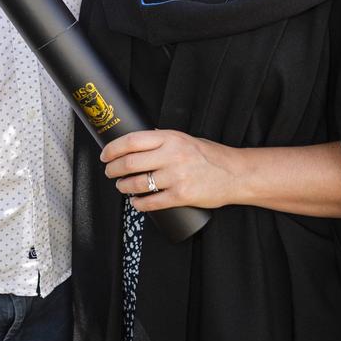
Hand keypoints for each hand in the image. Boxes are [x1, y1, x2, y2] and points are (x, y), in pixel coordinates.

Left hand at [100, 129, 241, 211]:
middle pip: (130, 163)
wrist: (235, 174)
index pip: (132, 140)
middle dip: (113, 169)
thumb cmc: (210, 155)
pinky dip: (139, 204)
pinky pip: (152, 202)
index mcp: (170, 137)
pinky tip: (136, 202)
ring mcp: (176, 176)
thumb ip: (163, 140)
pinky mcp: (182, 195)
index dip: (113, 148)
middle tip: (109, 172)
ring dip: (124, 187)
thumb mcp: (185, 139)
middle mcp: (172, 155)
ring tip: (122, 186)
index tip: (105, 155)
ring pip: (138, 183)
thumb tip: (137, 141)